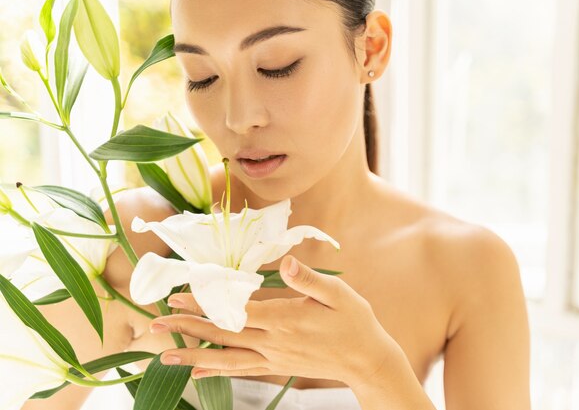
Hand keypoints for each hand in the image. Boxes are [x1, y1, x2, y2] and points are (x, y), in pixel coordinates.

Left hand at [149, 255, 400, 386]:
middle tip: (156, 324)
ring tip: (164, 355)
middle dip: (188, 328)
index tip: (178, 298)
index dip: (205, 305)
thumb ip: (309, 280)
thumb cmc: (354, 322)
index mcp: (285, 319)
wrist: (366, 360)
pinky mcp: (277, 366)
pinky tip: (198, 371)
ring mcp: (273, 357)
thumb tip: (287, 263)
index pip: (235, 311)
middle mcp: (273, 341)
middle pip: (223, 335)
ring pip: (226, 357)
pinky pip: (241, 369)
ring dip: (194, 354)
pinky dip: (216, 370)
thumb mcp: (338, 294)